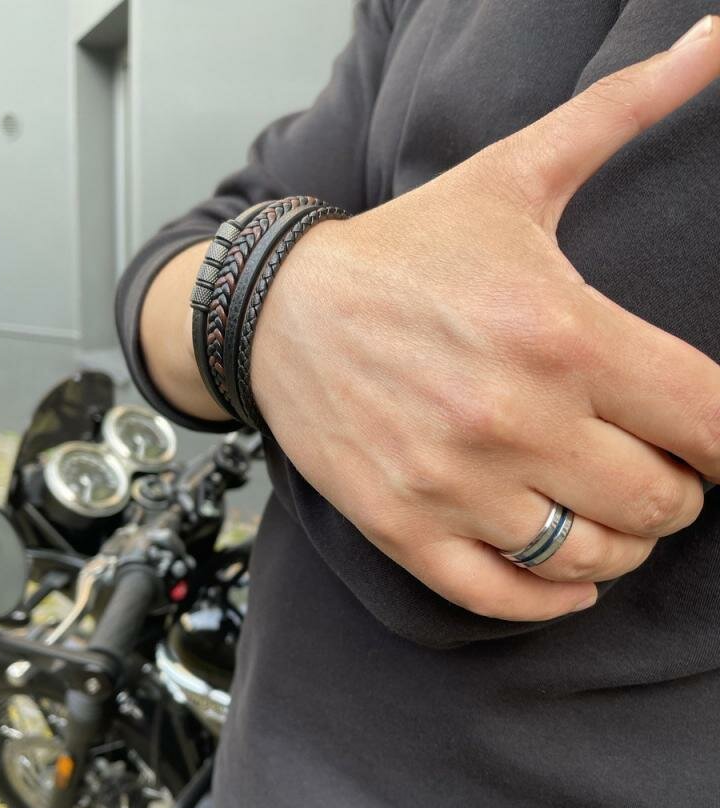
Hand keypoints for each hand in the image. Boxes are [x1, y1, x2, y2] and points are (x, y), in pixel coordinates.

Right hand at [251, 16, 719, 621]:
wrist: (283, 311)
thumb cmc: (407, 252)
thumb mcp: (515, 178)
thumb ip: (624, 112)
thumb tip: (717, 40)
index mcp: (561, 332)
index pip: (711, 422)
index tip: (708, 433)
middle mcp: (512, 417)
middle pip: (663, 501)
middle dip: (677, 491)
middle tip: (654, 467)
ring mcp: (453, 484)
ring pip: (592, 558)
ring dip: (621, 544)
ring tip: (607, 511)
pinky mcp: (405, 528)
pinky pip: (505, 599)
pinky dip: (552, 599)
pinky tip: (565, 573)